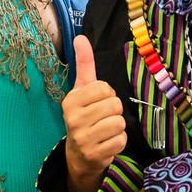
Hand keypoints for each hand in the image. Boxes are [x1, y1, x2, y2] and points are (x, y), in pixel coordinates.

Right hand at [63, 34, 127, 191]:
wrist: (78, 154)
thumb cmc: (84, 115)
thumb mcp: (82, 90)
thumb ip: (84, 64)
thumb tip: (80, 37)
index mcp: (70, 101)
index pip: (104, 88)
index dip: (107, 94)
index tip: (98, 102)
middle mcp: (73, 120)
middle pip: (114, 105)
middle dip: (114, 111)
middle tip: (102, 118)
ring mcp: (83, 139)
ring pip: (119, 122)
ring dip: (117, 126)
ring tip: (105, 130)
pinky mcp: (95, 155)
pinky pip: (121, 140)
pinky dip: (118, 141)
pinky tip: (106, 142)